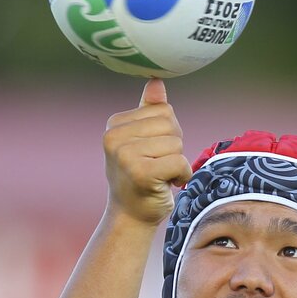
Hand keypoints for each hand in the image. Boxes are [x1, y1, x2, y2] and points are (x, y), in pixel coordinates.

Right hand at [103, 78, 191, 225]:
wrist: (130, 216)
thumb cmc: (140, 177)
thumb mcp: (142, 141)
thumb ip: (149, 112)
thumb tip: (157, 81)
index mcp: (115, 124)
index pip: (163, 111)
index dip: (169, 134)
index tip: (153, 153)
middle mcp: (114, 137)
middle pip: (171, 124)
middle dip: (174, 147)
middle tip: (159, 166)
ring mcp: (125, 155)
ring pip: (176, 143)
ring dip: (178, 163)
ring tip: (160, 176)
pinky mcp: (140, 172)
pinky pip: (179, 161)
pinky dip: (182, 175)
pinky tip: (167, 185)